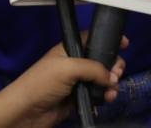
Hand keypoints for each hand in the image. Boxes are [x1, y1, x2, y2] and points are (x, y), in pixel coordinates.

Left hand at [0, 38, 126, 127]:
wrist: (25, 112)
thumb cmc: (42, 83)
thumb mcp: (68, 67)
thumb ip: (93, 68)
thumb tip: (112, 78)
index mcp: (69, 50)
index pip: (92, 39)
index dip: (108, 39)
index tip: (125, 44)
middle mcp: (74, 65)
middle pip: (101, 61)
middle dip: (113, 66)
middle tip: (116, 75)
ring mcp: (76, 83)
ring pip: (101, 81)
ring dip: (110, 85)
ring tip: (111, 92)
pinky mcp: (77, 100)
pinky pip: (96, 97)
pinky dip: (103, 98)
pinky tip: (105, 101)